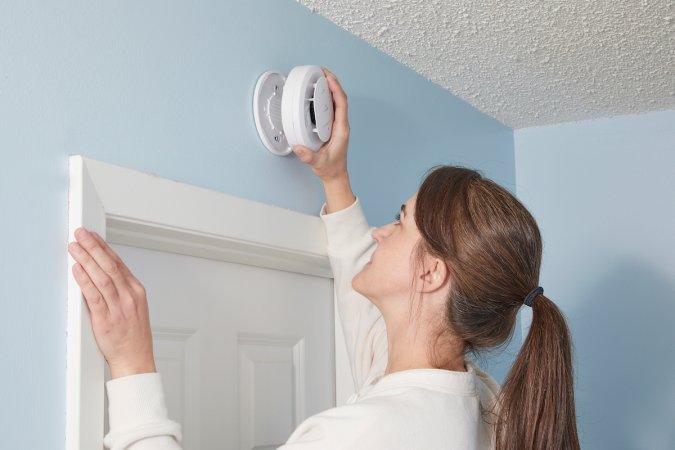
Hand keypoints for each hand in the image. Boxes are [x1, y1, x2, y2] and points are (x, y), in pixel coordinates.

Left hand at [68, 227, 155, 378]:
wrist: (136, 360)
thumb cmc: (134, 337)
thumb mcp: (133, 308)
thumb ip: (119, 290)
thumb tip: (100, 274)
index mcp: (137, 292)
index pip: (119, 263)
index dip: (104, 247)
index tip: (92, 236)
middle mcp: (129, 297)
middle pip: (110, 265)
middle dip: (94, 247)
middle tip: (81, 234)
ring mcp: (119, 307)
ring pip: (102, 277)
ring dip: (87, 259)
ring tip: (75, 247)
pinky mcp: (106, 320)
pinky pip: (94, 296)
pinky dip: (85, 281)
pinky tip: (77, 270)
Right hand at [292, 67, 349, 181]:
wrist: (335, 175)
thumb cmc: (330, 168)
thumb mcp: (319, 162)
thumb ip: (308, 156)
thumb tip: (298, 147)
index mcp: (341, 129)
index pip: (341, 103)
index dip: (335, 88)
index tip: (328, 77)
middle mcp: (341, 124)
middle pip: (340, 98)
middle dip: (332, 82)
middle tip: (322, 71)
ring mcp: (337, 125)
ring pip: (336, 101)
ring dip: (330, 88)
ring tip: (320, 78)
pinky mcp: (332, 127)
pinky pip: (331, 108)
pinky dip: (326, 98)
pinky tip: (318, 94)